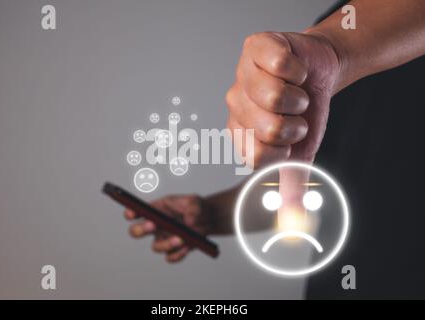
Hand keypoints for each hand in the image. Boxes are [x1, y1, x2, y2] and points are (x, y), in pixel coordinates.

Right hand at [124, 194, 216, 262]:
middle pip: (136, 232)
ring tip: (180, 239)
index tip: (131, 214)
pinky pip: (170, 257)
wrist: (208, 219)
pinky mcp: (174, 250)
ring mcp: (163, 239)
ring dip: (166, 244)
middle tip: (152, 225)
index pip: (137, 211)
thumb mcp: (195, 201)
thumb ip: (192, 209)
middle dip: (140, 229)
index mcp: (155, 210)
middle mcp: (155, 226)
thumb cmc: (195, 207)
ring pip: (155, 247)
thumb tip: (189, 222)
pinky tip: (186, 247)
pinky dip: (178, 254)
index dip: (130, 213)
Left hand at [226, 31, 341, 229]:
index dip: (287, 150)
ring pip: (276, 96)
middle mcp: (234, 105)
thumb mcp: (300, 151)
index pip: (260, 157)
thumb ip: (293, 183)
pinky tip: (293, 69)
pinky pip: (282, 64)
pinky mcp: (254, 47)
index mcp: (240, 135)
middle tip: (294, 112)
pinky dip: (299, 70)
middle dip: (295, 123)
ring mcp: (241, 74)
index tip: (290, 137)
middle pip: (268, 128)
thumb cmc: (305, 112)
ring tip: (294, 90)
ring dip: (299, 97)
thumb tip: (291, 221)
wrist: (318, 72)